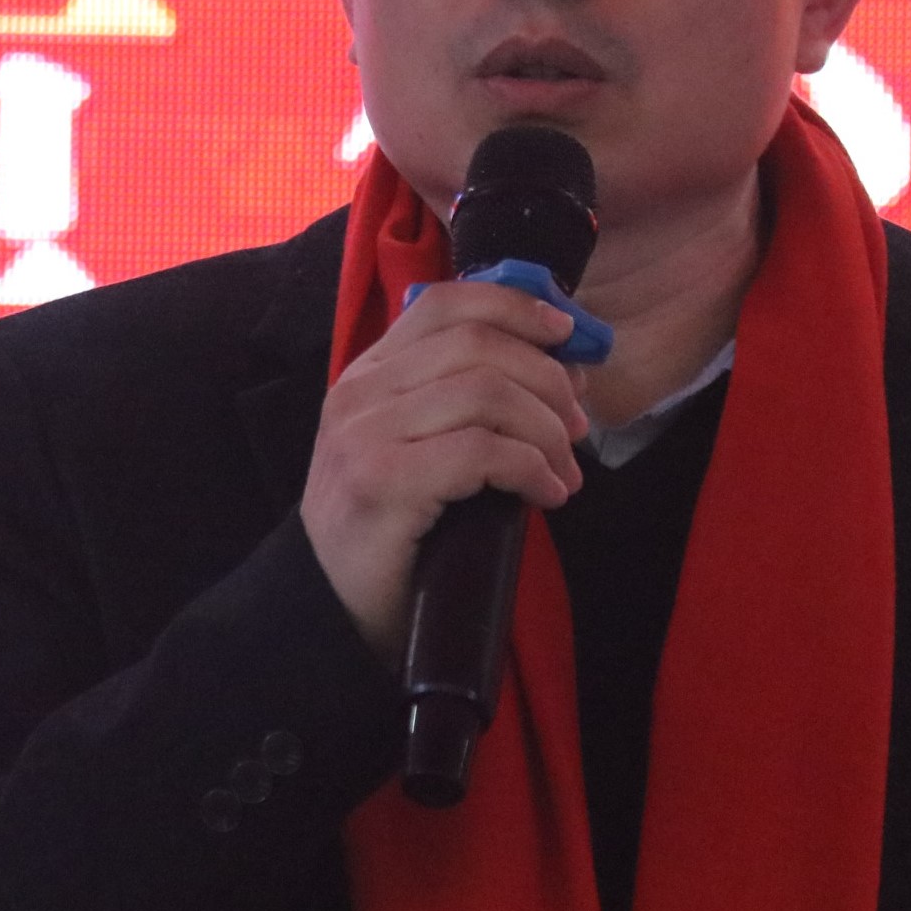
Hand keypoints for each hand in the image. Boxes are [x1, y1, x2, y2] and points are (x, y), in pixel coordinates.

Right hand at [301, 281, 587, 664]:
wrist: (333, 608)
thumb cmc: (390, 531)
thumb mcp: (423, 449)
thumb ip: (469, 402)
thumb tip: (565, 372)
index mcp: (369, 373)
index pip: (445, 302)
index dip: (516, 307)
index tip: (567, 336)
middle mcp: (360, 392)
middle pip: (477, 344)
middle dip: (548, 380)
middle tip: (577, 428)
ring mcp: (365, 436)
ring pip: (486, 393)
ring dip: (545, 431)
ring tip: (564, 472)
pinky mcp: (383, 483)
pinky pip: (480, 452)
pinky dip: (530, 468)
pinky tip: (546, 495)